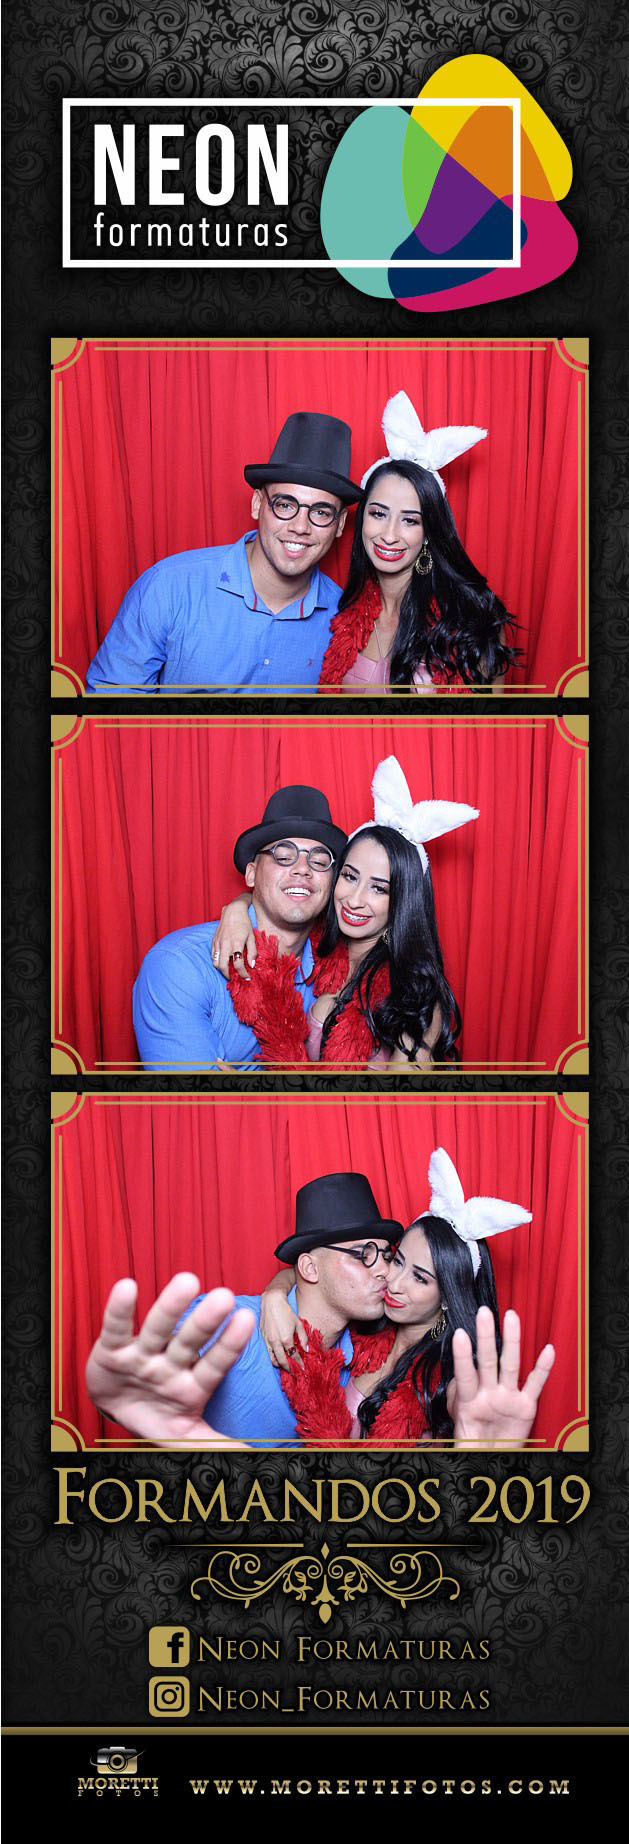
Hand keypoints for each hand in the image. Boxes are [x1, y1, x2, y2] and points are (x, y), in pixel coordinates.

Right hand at [86, 1273, 255, 1445]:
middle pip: (190, 1342)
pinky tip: (127, 1287)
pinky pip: (116, 1329)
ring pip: (158, 1329)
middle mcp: (171, 1364)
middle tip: (224, 1297)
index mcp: (193, 1385)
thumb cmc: (159, 1414)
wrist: (117, 1408)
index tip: (246, 1320)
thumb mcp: (185, 1435)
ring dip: (170, 1308)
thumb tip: (249, 1454)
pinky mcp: (113, 1349)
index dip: (229, 1346)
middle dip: (205, 1323)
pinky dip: (120, 1310)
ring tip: (187, 1282)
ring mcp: (143, 1355)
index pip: (215, 1365)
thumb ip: (214, 1444)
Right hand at [212, 899, 256, 978]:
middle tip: (235, 978)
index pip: (238, 964)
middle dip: (229, 976)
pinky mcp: (214, 941)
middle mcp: (225, 945)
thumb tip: (252, 965)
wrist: (233, 911)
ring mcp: (218, 943)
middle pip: (223, 967)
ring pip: (216, 963)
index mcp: (236, 944)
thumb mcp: (252, 937)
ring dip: (222, 970)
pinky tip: (223, 962)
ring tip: (229, 972)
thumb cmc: (244, 923)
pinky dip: (217, 962)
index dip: (243, 973)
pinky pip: (213, 956)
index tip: (247, 978)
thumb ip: (253, 952)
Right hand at [259, 1289, 306, 1369]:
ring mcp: (268, 1341)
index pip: (294, 1357)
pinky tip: (279, 1357)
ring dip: (280, 1365)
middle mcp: (276, 1342)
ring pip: (273, 1360)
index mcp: (286, 1339)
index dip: (299, 1364)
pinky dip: (273, 1358)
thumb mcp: (298, 1324)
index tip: (303, 1369)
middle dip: (290, 1369)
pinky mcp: (262, 1339)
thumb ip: (303, 1338)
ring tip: (287, 1366)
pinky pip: (268, 1353)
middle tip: (295, 1372)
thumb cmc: (286, 1311)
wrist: (271, 1302)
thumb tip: (306, 1350)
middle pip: (283, 1362)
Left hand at [452, 1306, 554, 1446]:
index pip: (465, 1375)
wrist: (491, 1457)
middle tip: (484, 1312)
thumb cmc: (472, 1446)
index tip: (459, 1334)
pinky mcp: (525, 1406)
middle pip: (487, 1361)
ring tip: (512, 1317)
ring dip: (512, 1341)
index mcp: (469, 1402)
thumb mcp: (458, 1441)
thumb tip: (439, 1422)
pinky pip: (535, 1384)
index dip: (463, 1357)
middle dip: (485, 1337)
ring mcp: (507, 1397)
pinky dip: (542, 1368)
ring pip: (510, 1364)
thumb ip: (454, 1430)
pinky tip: (548, 1350)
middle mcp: (489, 1394)